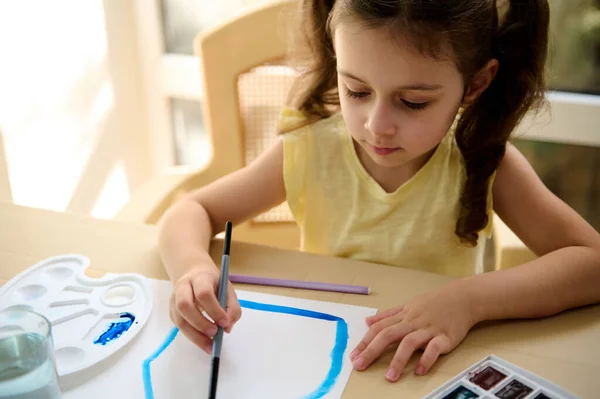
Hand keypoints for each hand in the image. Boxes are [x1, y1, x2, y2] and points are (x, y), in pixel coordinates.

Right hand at [169, 266, 241, 353]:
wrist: (194, 275)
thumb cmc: (213, 284)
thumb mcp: (228, 290)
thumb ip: (232, 307)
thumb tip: (227, 327)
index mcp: (200, 278)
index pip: (203, 293)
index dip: (214, 310)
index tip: (225, 323)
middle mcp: (183, 287)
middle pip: (185, 305)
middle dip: (200, 323)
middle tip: (215, 333)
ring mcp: (174, 300)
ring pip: (179, 320)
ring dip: (195, 336)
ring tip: (210, 345)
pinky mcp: (172, 312)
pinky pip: (179, 327)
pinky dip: (192, 337)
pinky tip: (203, 342)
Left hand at [350, 283, 476, 381]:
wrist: (462, 298)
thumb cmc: (434, 303)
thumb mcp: (408, 305)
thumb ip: (388, 315)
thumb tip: (367, 321)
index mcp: (403, 316)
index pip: (379, 328)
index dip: (365, 341)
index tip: (353, 356)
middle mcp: (412, 322)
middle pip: (388, 334)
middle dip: (372, 350)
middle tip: (360, 366)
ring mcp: (429, 329)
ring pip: (410, 342)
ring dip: (398, 360)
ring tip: (390, 377)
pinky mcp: (445, 337)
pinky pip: (435, 348)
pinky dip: (427, 359)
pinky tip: (420, 371)